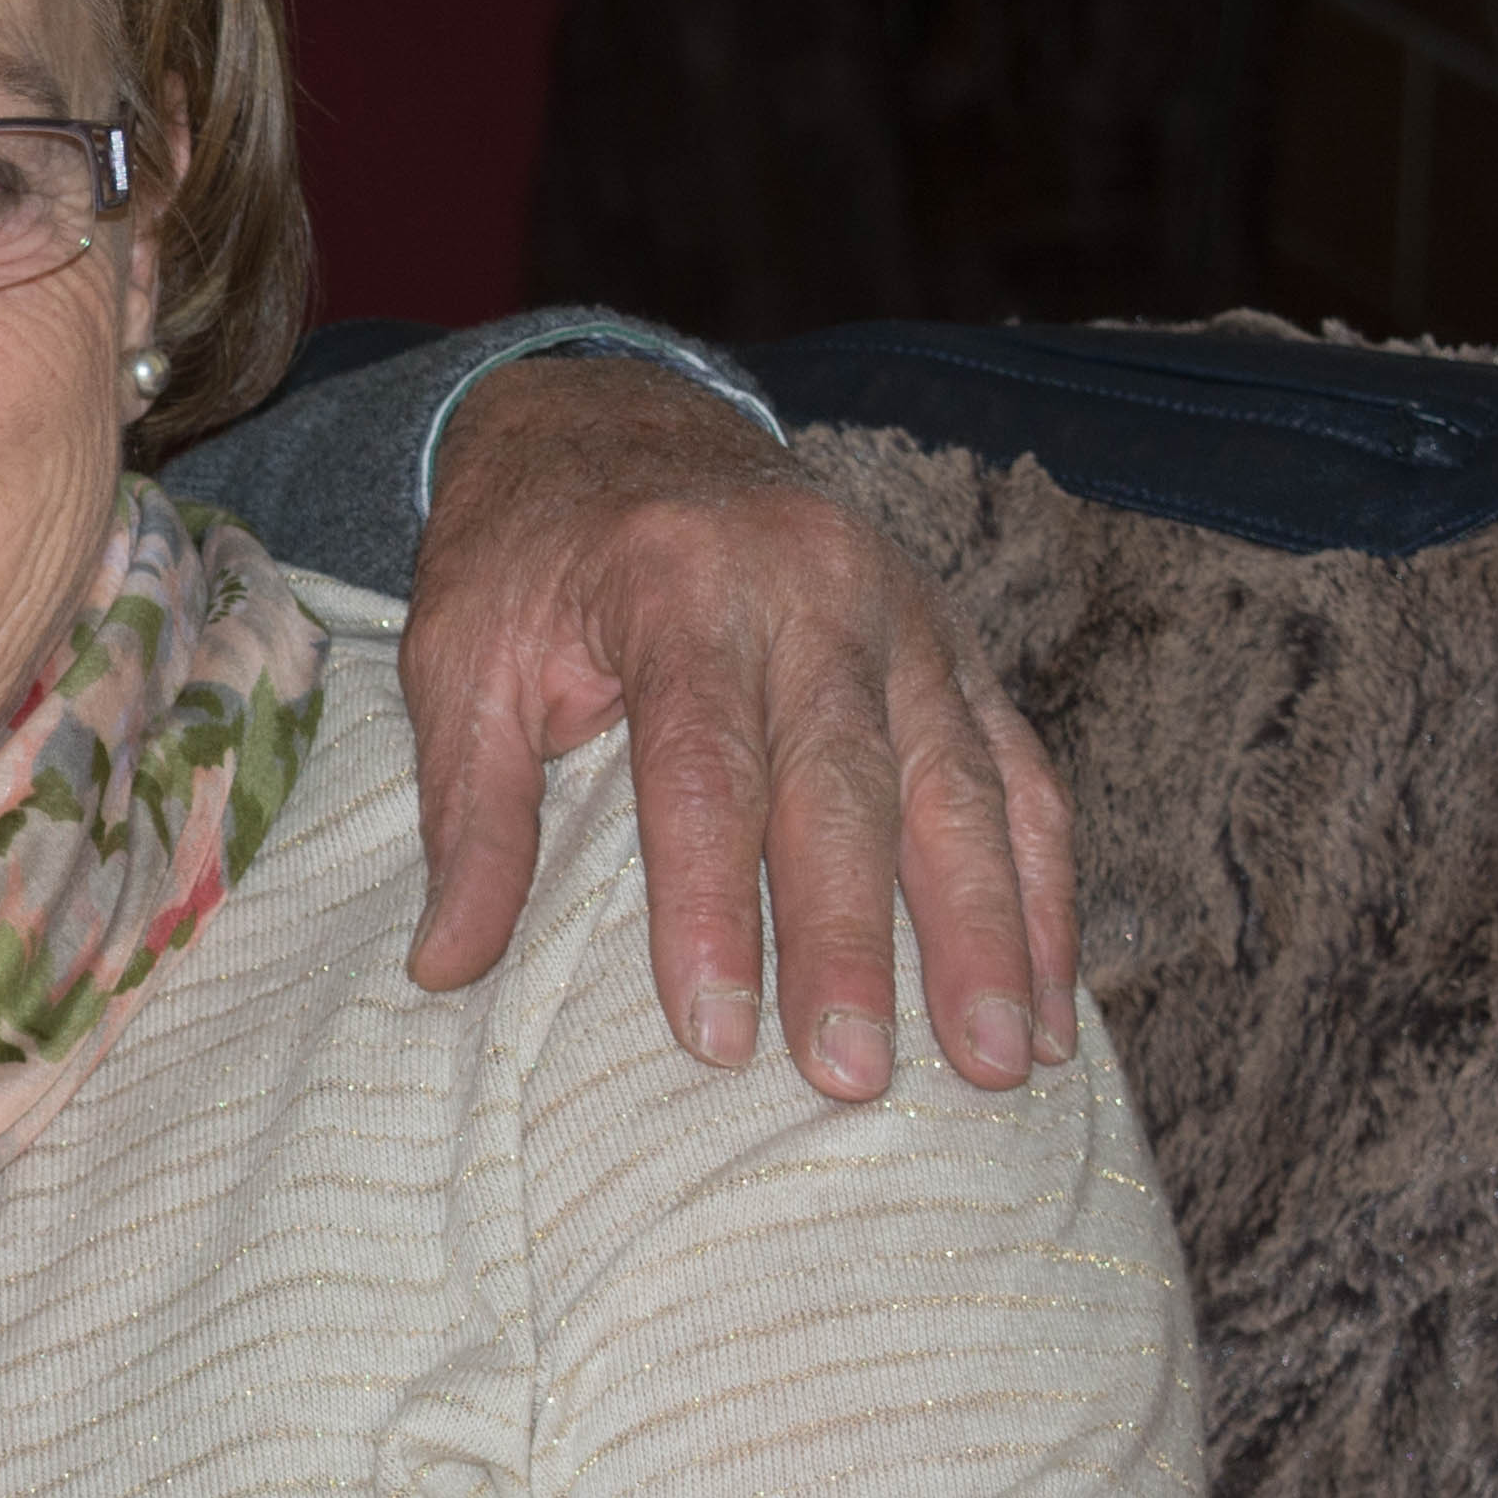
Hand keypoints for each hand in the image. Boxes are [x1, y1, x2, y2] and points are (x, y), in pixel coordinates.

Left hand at [400, 358, 1076, 1099]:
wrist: (616, 419)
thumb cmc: (527, 557)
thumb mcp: (459, 657)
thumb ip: (468, 811)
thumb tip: (446, 968)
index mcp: (675, 581)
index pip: (703, 765)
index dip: (710, 905)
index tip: (713, 1035)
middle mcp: (811, 584)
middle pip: (844, 783)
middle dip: (854, 940)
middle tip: (855, 1078)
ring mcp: (903, 608)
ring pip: (960, 781)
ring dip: (986, 931)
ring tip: (997, 1065)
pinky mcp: (952, 639)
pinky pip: (1014, 766)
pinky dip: (1042, 882)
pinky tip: (1051, 993)